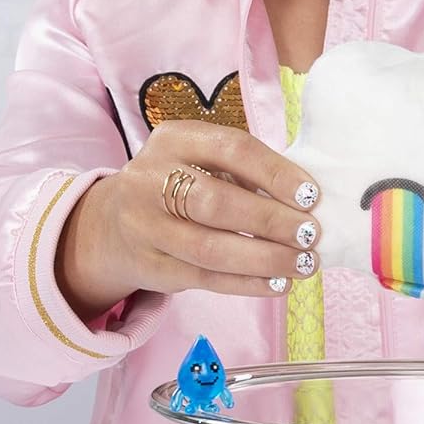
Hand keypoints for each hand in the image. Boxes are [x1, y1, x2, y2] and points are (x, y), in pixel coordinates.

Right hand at [55, 120, 321, 319]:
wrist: (112, 224)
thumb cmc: (178, 184)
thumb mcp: (200, 160)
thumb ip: (244, 172)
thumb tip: (306, 200)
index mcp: (174, 139)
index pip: (231, 149)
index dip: (275, 173)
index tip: (312, 195)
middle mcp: (150, 178)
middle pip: (217, 202)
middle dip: (270, 221)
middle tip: (311, 234)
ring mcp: (144, 226)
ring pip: (210, 249)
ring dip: (265, 259)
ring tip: (304, 264)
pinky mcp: (149, 266)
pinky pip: (204, 278)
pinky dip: (246, 283)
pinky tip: (278, 284)